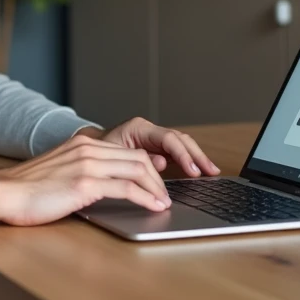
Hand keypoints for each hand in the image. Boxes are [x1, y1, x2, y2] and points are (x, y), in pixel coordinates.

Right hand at [0, 134, 171, 228]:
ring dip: (156, 188)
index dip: (148, 167)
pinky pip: (127, 188)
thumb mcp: (58, 172)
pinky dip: (146, 197)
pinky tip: (155, 207)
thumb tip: (99, 187)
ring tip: (164, 203)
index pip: (127, 151)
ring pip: (138, 169)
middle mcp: (88, 148)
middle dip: (158, 178)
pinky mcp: (85, 183)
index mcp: (82, 144)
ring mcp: (87, 164)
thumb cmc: (25, 190)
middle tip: (166, 196)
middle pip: (138, 157)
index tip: (157, 181)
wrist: (2, 192)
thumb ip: (80, 172)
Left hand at [85, 118, 219, 177]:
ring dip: (197, 158)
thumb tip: (162, 163)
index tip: (192, 170)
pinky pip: (177, 152)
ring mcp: (153, 139)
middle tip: (210, 171)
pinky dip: (189, 161)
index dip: (182, 155)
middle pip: (180, 139)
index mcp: (138, 128)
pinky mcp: (155, 149)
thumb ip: (135, 160)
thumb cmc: (95, 155)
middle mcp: (149, 131)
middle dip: (196, 155)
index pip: (167, 138)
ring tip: (212, 171)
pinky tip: (200, 171)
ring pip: (182, 144)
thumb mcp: (111, 158)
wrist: (87, 154)